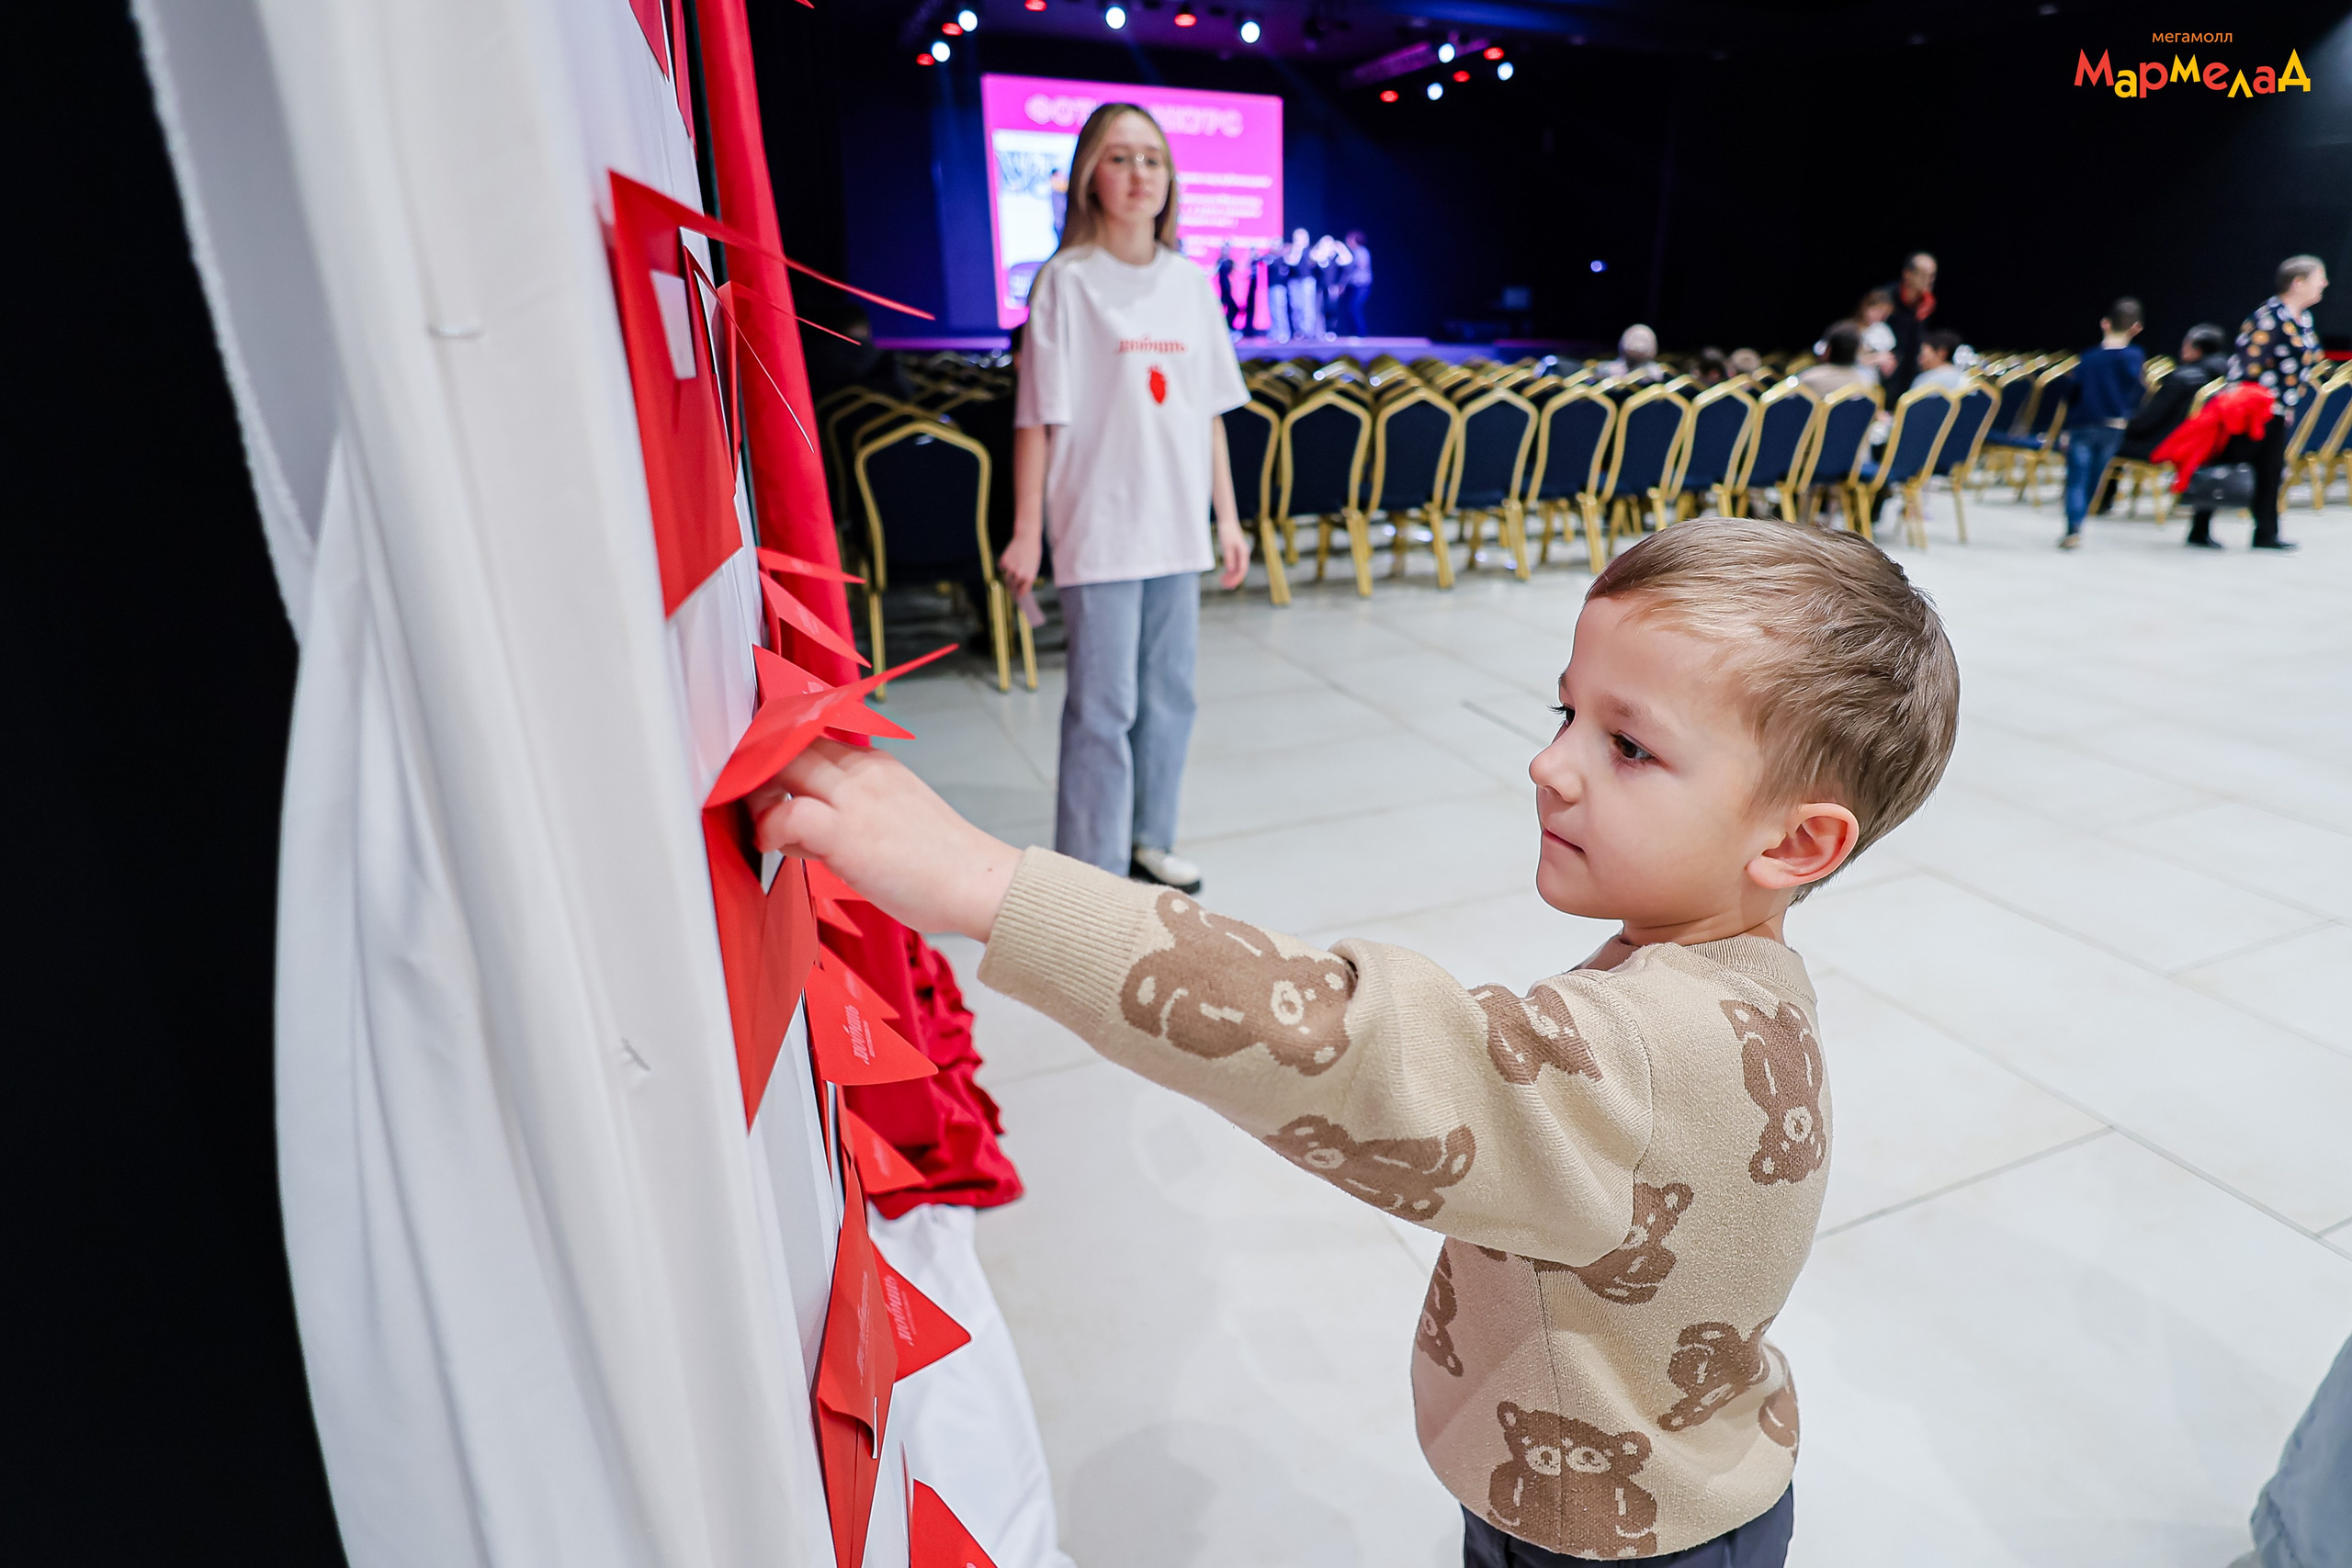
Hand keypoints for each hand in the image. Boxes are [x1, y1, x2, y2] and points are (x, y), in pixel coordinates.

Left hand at [750, 739, 1020, 941]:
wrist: (977, 882)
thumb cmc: (941, 863)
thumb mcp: (898, 812)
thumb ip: (858, 805)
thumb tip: (815, 820)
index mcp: (877, 764)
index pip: (813, 737)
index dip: (779, 752)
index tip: (761, 772)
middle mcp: (864, 771)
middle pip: (792, 743)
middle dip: (762, 766)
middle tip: (753, 798)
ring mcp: (855, 799)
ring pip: (785, 768)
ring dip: (760, 795)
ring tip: (765, 826)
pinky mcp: (847, 833)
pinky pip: (787, 816)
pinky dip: (769, 829)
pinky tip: (773, 846)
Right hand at [999, 530, 1041, 598]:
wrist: (1027, 537)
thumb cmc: (1032, 552)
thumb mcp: (1034, 566)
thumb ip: (1028, 578)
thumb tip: (1020, 588)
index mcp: (1029, 577)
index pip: (1022, 592)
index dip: (1018, 595)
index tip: (1016, 597)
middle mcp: (1020, 574)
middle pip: (1012, 586)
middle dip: (1011, 587)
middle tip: (1011, 586)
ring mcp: (1011, 568)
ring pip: (1005, 578)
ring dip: (1007, 577)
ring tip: (1011, 572)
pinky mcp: (1004, 561)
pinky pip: (1001, 568)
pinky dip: (1003, 566)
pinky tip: (1009, 560)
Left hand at [1216, 520, 1250, 588]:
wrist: (1227, 521)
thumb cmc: (1226, 532)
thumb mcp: (1226, 546)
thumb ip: (1229, 558)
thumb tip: (1231, 570)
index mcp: (1243, 553)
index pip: (1242, 570)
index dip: (1236, 579)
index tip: (1229, 585)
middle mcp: (1243, 554)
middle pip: (1240, 571)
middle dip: (1233, 580)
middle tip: (1225, 587)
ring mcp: (1240, 554)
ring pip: (1237, 569)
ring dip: (1231, 576)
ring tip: (1223, 582)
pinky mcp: (1236, 552)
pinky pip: (1234, 564)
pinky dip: (1230, 571)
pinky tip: (1225, 575)